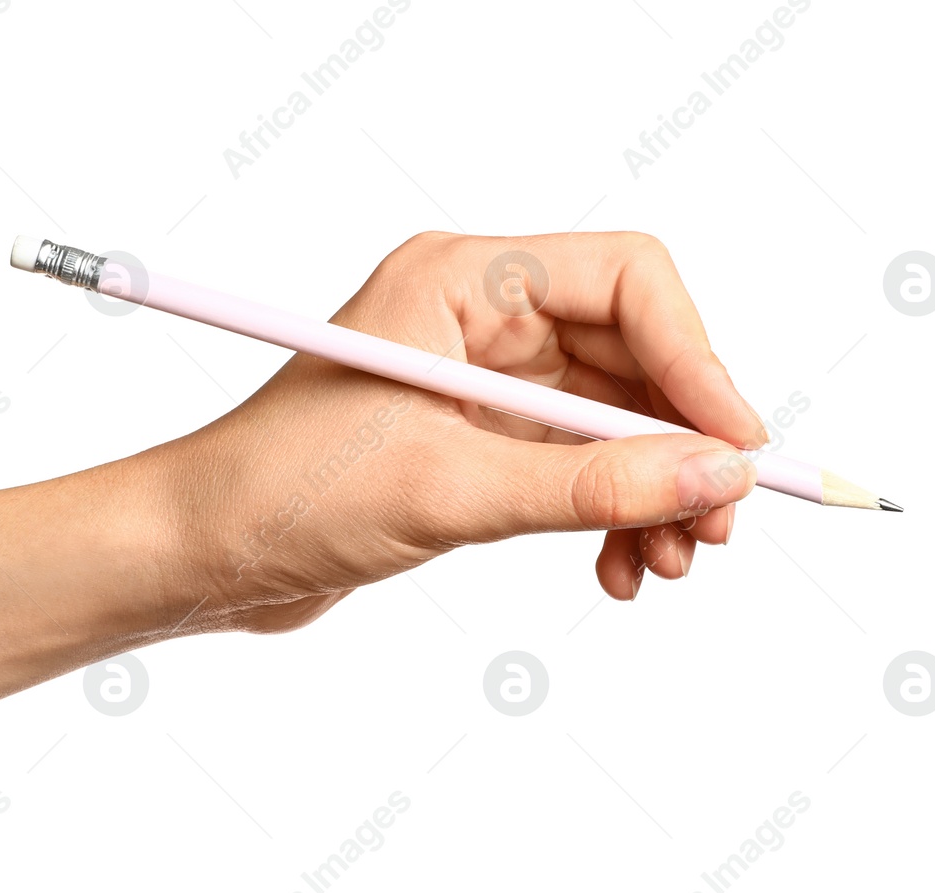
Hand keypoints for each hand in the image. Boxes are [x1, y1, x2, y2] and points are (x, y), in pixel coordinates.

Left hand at [150, 231, 768, 632]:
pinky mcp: (475, 441)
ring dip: (653, 491)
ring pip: (615, 419)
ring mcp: (480, 380)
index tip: (735, 450)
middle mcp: (477, 316)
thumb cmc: (281, 494)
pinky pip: (577, 466)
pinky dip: (609, 516)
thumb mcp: (447, 491)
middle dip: (681, 443)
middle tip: (716, 528)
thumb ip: (588, 486)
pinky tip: (616, 571)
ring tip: (668, 564)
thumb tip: (717, 477)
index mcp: (459, 280)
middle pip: (635, 354)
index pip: (626, 281)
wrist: (199, 554)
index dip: (696, 361)